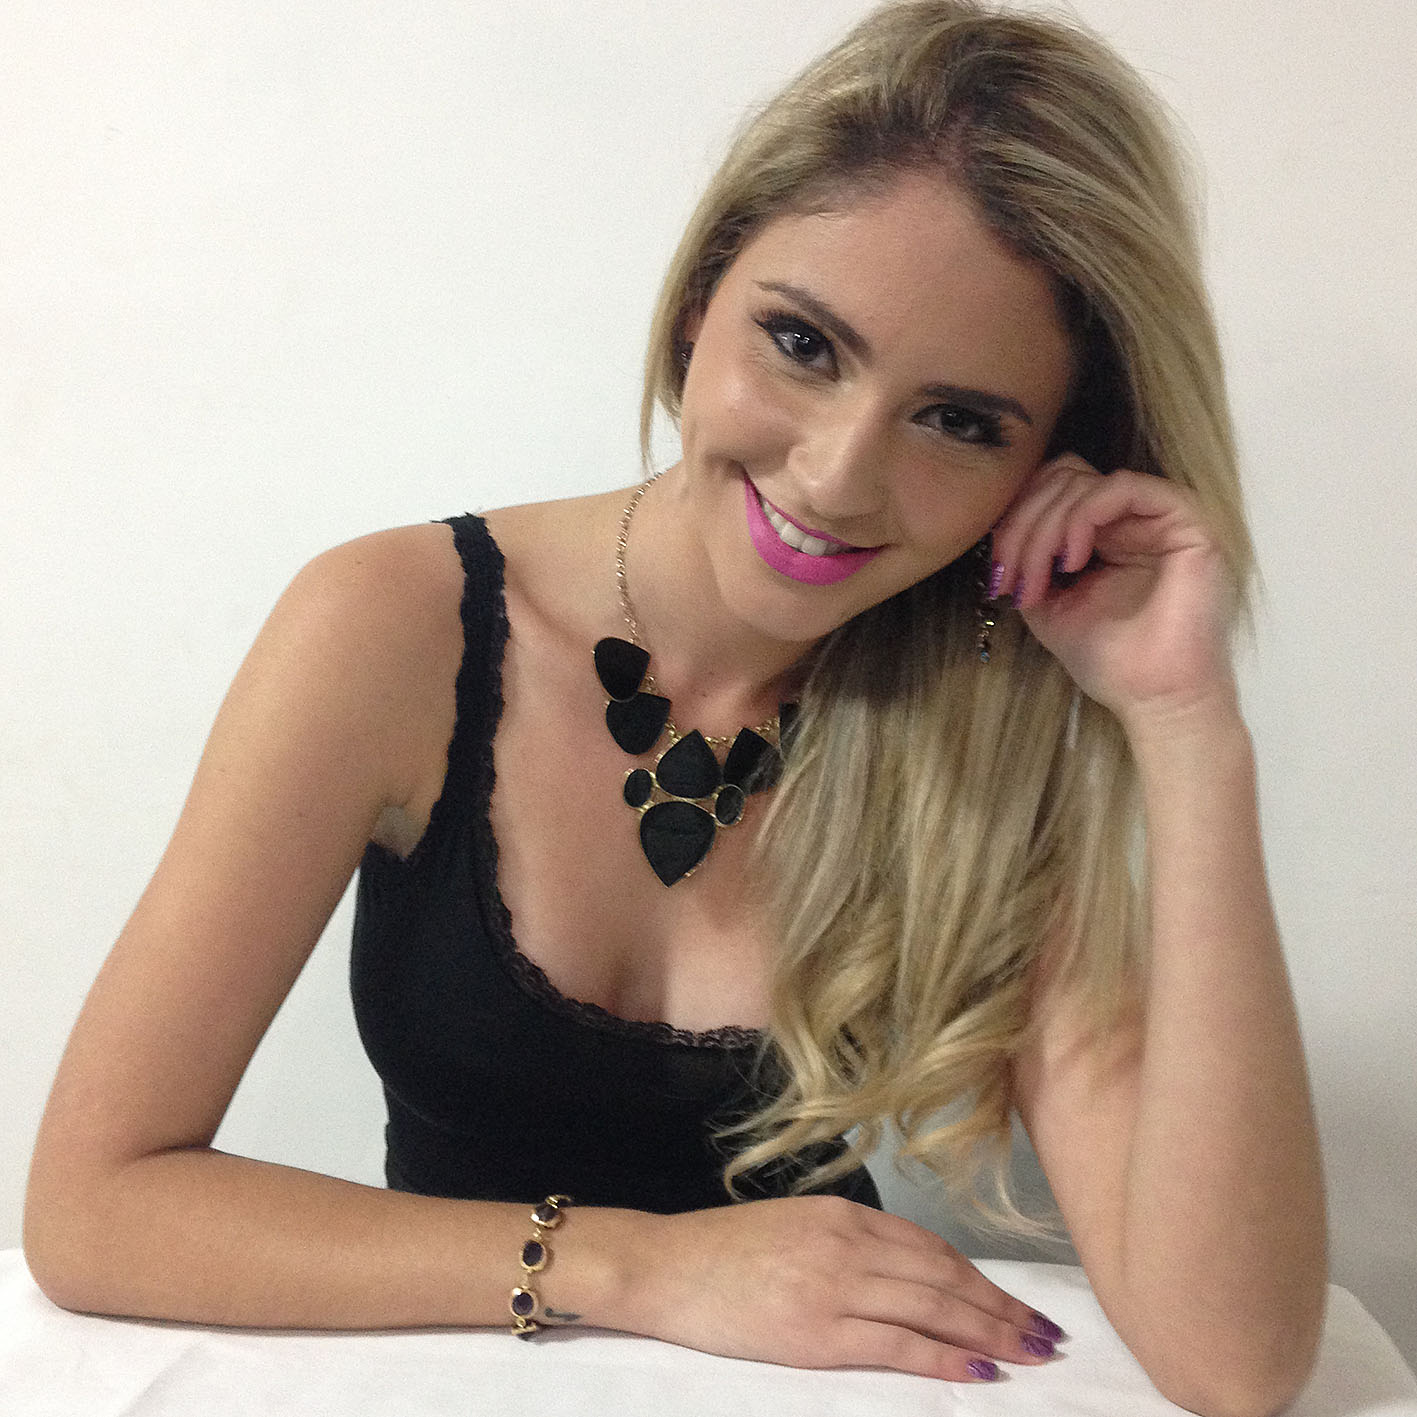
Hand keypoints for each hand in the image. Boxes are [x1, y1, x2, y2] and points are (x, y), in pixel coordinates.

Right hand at [630, 1196, 1061, 1380]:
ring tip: (1030, 1353)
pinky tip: (978, 1369)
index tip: (1017, 1303)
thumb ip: (850, 1243)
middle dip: (1001, 1308)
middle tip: (1046, 1334)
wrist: (665, 1266)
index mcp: (844, 1214)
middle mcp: (849, 1243)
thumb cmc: (723, 1250)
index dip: (982, 1279)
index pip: (933, 1248)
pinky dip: (944, 1356)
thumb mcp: (795, 1226)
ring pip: (933, 1307)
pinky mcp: (817, 1331)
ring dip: (989, 1332)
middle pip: (945, 1277)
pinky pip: (897, 1343)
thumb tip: (909, 1275)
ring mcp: (835, 1286)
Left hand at [988, 456, 1239, 728]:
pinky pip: (1122, 486)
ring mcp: (1160, 515)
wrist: (1156, 699)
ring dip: (1044, 528)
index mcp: (1103, 533)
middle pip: (1061, 477)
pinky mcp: (1186, 518)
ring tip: (1039, 577)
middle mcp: (1131, 517)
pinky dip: (1083, 516)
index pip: (1050, 491)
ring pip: (1083, 480)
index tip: (998, 575)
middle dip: (1022, 525)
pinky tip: (1072, 560)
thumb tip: (998, 534)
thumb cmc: (1109, 660)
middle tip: (1011, 576)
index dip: (1015, 521)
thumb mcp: (1048, 605)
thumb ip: (1028, 562)